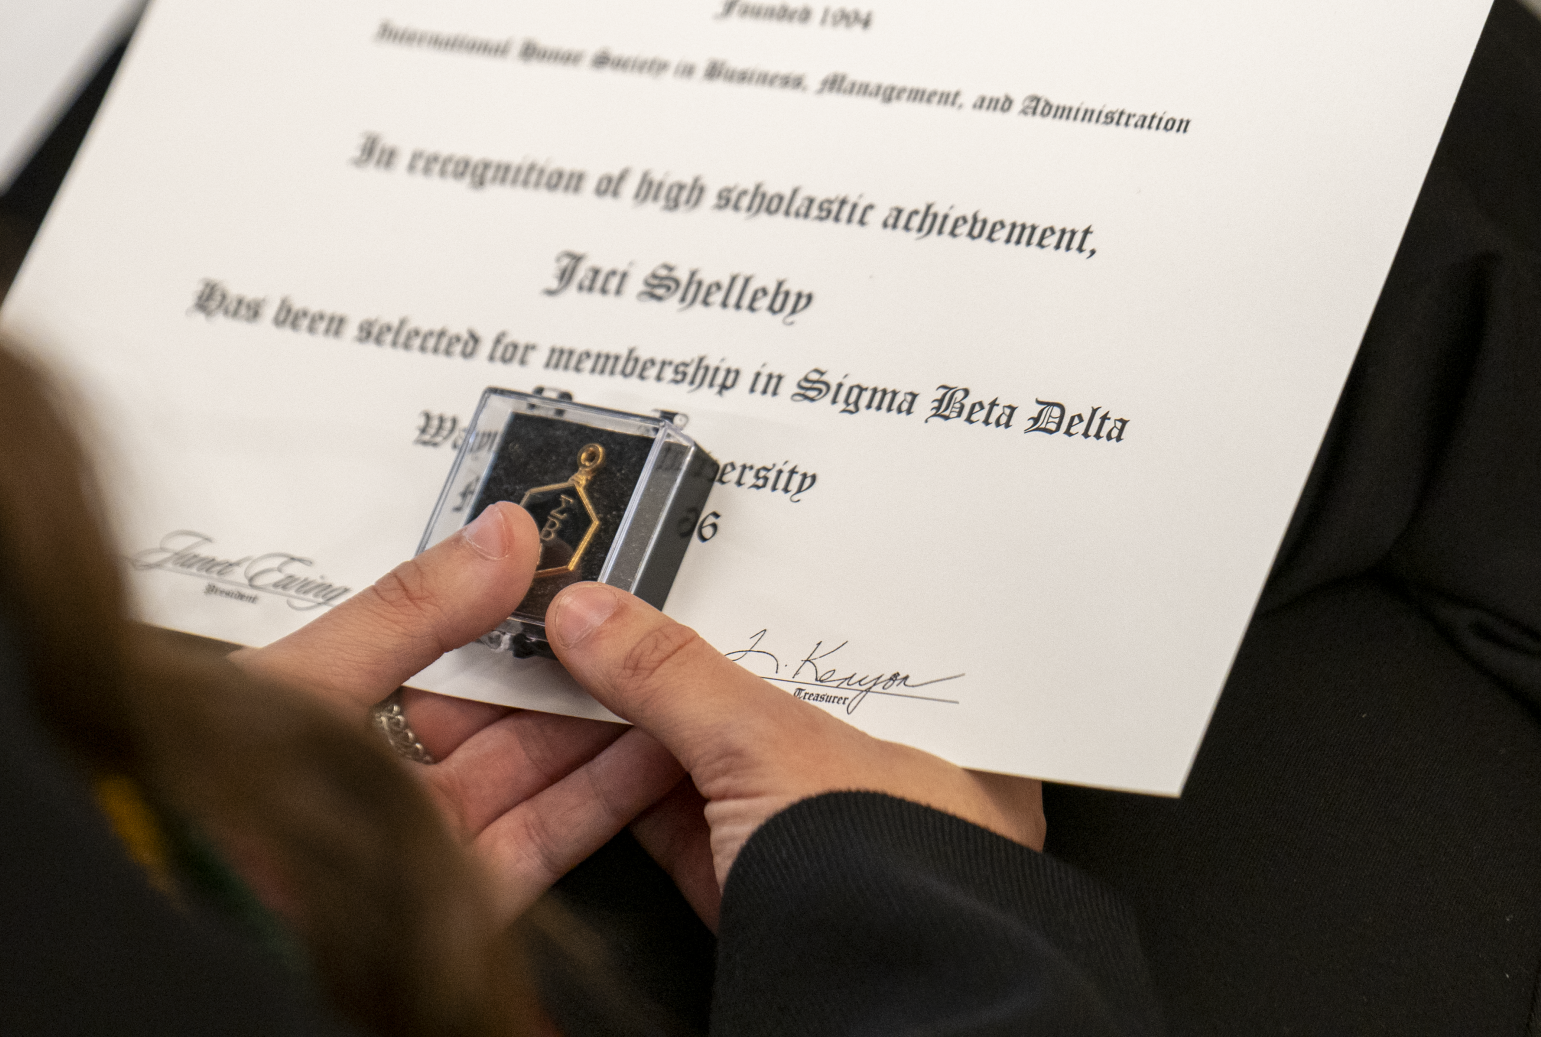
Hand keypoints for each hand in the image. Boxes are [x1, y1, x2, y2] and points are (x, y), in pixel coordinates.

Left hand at [246, 503, 684, 917]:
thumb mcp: (315, 675)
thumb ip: (411, 611)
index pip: (448, 650)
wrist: (210, 910)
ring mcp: (427, 840)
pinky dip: (601, 797)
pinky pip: (545, 839)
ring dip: (603, 727)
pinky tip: (645, 752)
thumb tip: (496, 540)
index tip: (575, 578)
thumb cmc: (222, 801)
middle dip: (574, 669)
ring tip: (662, 678)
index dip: (514, 613)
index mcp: (340, 710)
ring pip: (535, 772)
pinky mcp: (460, 902)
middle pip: (503, 713)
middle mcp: (388, 777)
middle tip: (636, 625)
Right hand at [544, 582, 1044, 925]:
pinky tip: (589, 726)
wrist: (865, 1021)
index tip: (701, 551)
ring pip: (723, 756)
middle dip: (694, 649)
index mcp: (951, 739)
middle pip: (776, 693)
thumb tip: (597, 617)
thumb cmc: (890, 896)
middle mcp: (893, 786)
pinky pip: (686, 818)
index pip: (855, 634)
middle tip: (627, 592)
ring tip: (590, 644)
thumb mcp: (774, 749)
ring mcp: (821, 842)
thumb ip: (677, 676)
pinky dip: (632, 778)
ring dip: (650, 710)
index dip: (772, 589)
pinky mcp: (756, 892)